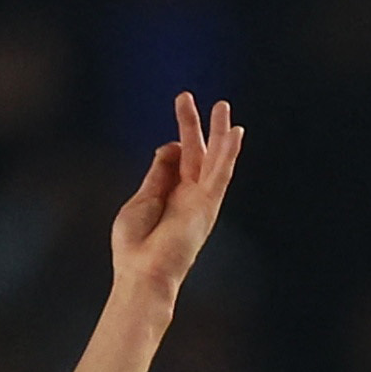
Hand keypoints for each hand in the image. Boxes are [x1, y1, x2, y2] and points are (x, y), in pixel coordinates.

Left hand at [110, 94, 243, 301]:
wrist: (142, 274)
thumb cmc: (135, 247)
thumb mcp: (141, 200)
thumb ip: (158, 174)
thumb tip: (171, 146)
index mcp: (170, 198)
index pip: (175, 162)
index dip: (170, 147)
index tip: (166, 145)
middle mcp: (188, 198)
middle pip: (195, 154)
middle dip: (191, 125)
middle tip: (186, 97)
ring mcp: (200, 202)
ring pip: (213, 160)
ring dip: (219, 133)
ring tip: (223, 106)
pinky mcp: (207, 206)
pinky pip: (220, 174)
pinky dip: (228, 153)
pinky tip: (235, 132)